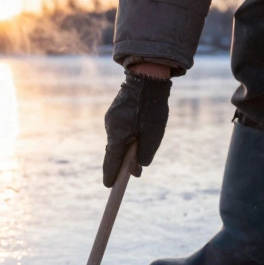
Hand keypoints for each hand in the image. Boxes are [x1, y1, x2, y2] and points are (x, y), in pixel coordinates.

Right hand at [103, 66, 171, 186]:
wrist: (146, 78)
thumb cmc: (151, 108)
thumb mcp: (154, 135)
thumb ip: (145, 155)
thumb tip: (137, 168)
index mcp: (117, 136)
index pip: (111, 162)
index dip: (111, 175)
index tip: (109, 186)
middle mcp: (110, 128)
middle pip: (114, 152)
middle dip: (121, 163)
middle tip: (130, 173)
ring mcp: (111, 119)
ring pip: (118, 139)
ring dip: (127, 147)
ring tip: (140, 149)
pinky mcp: (115, 112)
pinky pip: (119, 129)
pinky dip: (127, 136)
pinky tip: (138, 133)